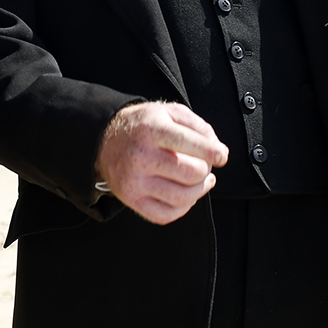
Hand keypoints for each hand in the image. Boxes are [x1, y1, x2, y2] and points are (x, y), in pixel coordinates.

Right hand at [93, 101, 227, 224]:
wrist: (105, 140)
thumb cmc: (143, 126)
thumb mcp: (168, 112)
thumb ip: (197, 125)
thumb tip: (216, 149)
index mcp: (152, 130)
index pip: (189, 143)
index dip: (212, 152)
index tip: (222, 155)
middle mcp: (141, 156)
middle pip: (190, 172)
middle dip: (206, 169)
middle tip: (205, 164)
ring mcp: (135, 181)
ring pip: (182, 197)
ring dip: (200, 190)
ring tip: (203, 180)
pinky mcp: (132, 200)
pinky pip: (166, 215)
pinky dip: (183, 208)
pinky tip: (187, 195)